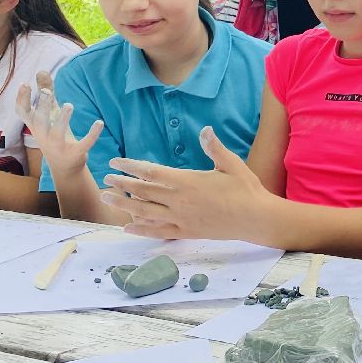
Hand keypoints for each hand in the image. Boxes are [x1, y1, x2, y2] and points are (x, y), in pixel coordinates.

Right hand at [16, 71, 101, 176]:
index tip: (25, 84)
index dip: (22, 100)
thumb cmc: (54, 135)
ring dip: (62, 120)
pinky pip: (84, 143)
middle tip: (47, 92)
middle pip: (39, 122)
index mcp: (37, 126)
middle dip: (42, 107)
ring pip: (57, 133)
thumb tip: (40, 70)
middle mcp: (44, 136)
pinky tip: (99, 122)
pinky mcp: (76, 153)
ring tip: (69, 104)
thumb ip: (46, 93)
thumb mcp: (49, 115)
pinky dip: (92, 134)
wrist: (64, 168)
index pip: (24, 113)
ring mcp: (59, 147)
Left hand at [100, 127, 271, 241]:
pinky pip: (158, 232)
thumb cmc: (245, 189)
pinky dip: (141, 230)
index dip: (131, 167)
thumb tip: (206, 129)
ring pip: (144, 212)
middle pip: (143, 192)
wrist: (255, 218)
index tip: (116, 162)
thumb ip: (215, 148)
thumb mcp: (232, 164)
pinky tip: (127, 228)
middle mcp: (180, 201)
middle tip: (106, 179)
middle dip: (121, 184)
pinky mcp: (186, 232)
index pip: (152, 173)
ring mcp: (181, 219)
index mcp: (189, 182)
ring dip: (123, 205)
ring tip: (107, 199)